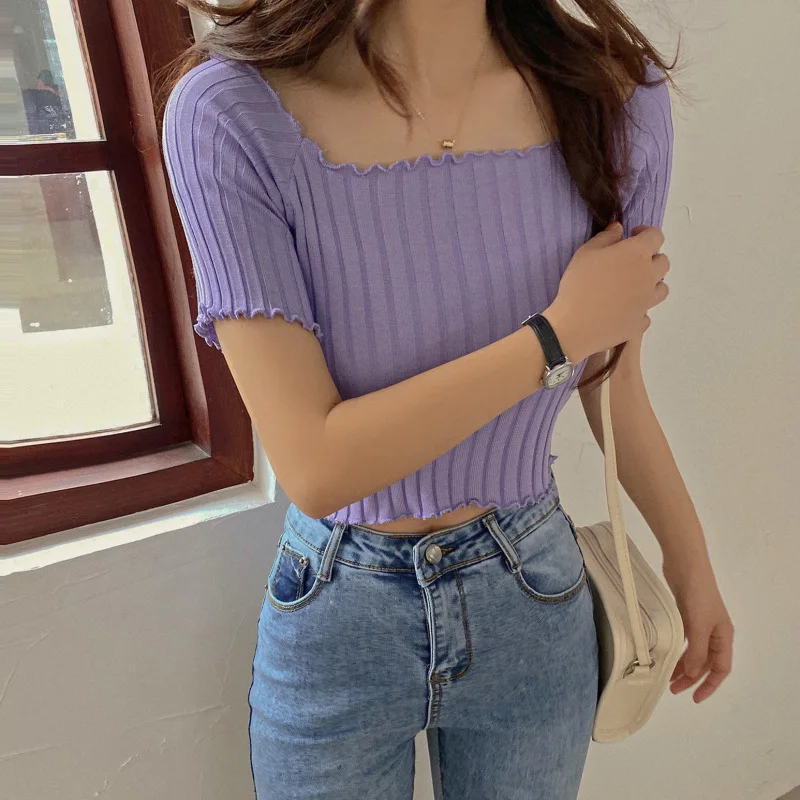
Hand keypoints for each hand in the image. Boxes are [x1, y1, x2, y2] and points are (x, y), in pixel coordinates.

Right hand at [543, 222, 669, 362]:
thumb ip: (606, 237)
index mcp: (638, 254)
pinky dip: (639, 310)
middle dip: (650, 259)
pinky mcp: (640, 322)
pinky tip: (624, 310)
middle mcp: (649, 276)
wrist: (575, 325)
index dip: (645, 233)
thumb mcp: (586, 252)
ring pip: (661, 289)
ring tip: (631, 288)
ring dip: (651, 284)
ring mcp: (648, 301)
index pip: (656, 236)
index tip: (632, 236)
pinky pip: (646, 314)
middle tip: (630, 263)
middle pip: (663, 262)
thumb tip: (619, 229)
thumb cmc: (579, 283)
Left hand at [663, 558, 733, 702]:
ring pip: (692, 652)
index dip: (709, 685)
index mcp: (723, 636)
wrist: (685, 565)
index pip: (720, 668)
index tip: (695, 698)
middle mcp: (713, 632)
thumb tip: (691, 674)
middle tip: (673, 689)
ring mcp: (699, 623)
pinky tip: (666, 656)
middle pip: (705, 662)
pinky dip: (676, 650)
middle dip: (691, 678)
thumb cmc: (697, 595)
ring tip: (666, 677)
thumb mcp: (699, 626)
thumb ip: (696, 651)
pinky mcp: (685, 614)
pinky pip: (683, 640)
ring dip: (682, 665)